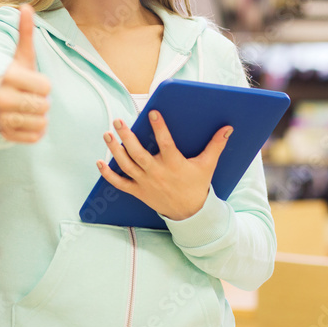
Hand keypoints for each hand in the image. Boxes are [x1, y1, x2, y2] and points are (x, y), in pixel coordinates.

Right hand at [0, 4, 51, 142]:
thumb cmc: (12, 77)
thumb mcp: (20, 56)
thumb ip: (25, 32)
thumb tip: (26, 5)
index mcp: (8, 77)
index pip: (47, 86)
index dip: (44, 85)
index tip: (32, 83)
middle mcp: (2, 99)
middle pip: (44, 106)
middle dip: (42, 102)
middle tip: (30, 98)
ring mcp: (3, 119)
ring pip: (41, 122)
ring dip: (39, 117)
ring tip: (27, 109)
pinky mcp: (7, 136)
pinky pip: (36, 136)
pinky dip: (35, 131)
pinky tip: (24, 122)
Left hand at [97, 110, 232, 220]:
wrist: (190, 214)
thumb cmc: (197, 185)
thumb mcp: (208, 165)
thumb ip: (216, 145)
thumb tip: (228, 128)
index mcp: (174, 165)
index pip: (166, 144)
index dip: (160, 128)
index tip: (153, 112)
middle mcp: (157, 173)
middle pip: (138, 154)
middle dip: (127, 137)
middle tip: (119, 120)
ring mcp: (145, 183)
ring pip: (126, 165)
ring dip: (115, 150)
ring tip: (107, 134)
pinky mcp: (138, 191)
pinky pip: (120, 183)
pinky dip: (108, 175)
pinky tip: (99, 162)